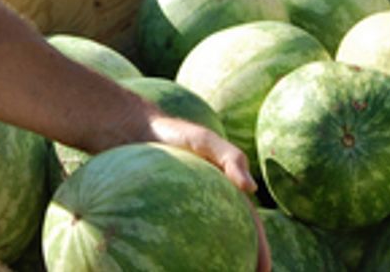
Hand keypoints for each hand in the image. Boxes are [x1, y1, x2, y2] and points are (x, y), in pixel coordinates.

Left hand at [145, 116, 270, 271]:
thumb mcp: (204, 140)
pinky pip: (164, 244)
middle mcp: (205, 209)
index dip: (260, 251)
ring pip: (195, 248)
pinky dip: (168, 258)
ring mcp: (180, 216)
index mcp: (225, 196)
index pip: (249, 229)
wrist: (129, 131)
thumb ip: (230, 157)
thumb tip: (251, 188)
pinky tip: (160, 271)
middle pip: (227, 243)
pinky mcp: (155, 219)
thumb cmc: (173, 133)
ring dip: (202, 265)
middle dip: (237, 263)